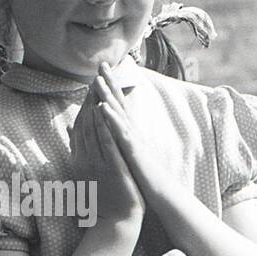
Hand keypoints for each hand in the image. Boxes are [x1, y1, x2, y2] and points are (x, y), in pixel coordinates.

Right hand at [69, 86, 144, 224]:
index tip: (88, 88)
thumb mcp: (86, 172)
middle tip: (93, 79)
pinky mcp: (110, 168)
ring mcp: (97, 163)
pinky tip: (104, 111)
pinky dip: (104, 126)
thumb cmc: (103, 199)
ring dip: (94, 107)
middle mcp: (85, 159)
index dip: (83, 107)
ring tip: (97, 87)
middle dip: (89, 101)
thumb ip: (78, 151)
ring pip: (92, 130)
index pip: (79, 128)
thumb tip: (70, 132)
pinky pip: (105, 143)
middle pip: (85, 125)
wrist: (115, 222)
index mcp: (80, 160)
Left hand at [91, 61, 169, 207]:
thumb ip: (119, 141)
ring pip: (119, 113)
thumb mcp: (128, 155)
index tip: (99, 71)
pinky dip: (111, 118)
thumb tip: (111, 132)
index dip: (108, 87)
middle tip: (102, 63)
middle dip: (110, 82)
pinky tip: (102, 107)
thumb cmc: (143, 175)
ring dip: (108, 95)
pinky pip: (121, 132)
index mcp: (127, 132)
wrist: (158, 192)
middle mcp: (131, 131)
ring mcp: (133, 139)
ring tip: (98, 80)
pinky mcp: (133, 150)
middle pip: (119, 102)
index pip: (116, 105)